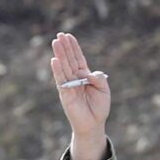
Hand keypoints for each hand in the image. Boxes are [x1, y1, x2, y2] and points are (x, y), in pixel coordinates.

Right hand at [48, 32, 111, 159]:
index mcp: (85, 76)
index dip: (74, 47)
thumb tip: (89, 73)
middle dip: (65, 47)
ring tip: (55, 42)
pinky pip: (61, 80)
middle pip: (69, 60)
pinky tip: (55, 60)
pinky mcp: (65, 94)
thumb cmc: (99, 107)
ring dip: (59, 54)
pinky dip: (58, 70)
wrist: (94, 124)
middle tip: (59, 35)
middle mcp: (75, 78)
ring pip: (64, 67)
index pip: (78, 58)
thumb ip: (99, 79)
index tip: (68, 36)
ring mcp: (69, 85)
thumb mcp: (104, 90)